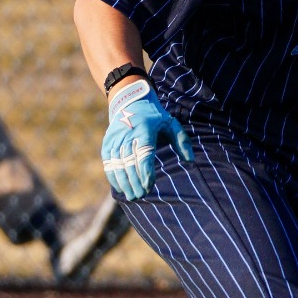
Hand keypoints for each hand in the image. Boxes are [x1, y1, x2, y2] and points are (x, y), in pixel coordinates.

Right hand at [101, 79, 192, 200]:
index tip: (149, 186)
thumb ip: (182, 141)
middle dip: (134, 181)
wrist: (130, 101)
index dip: (145, 172)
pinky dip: (113, 176)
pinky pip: (108, 162)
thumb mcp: (171, 123)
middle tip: (141, 196)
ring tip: (132, 196)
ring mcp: (115, 138)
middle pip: (129, 162)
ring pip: (116, 164)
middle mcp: (127, 134)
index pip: (144, 154)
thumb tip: (190, 161)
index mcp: (144, 129)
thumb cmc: (154, 117)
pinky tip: (120, 188)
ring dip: (124, 182)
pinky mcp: (107, 142)